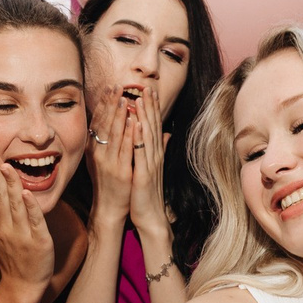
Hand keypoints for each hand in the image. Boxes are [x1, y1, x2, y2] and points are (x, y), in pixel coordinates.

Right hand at [0, 155, 54, 296]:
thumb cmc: (6, 258)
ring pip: (15, 206)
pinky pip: (34, 222)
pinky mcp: (39, 241)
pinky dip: (31, 207)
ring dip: (11, 186)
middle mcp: (4, 229)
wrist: (23, 284)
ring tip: (6, 166)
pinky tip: (27, 192)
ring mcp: (21, 235)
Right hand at [85, 87, 134, 233]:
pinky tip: (133, 121)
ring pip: (113, 134)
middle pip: (103, 124)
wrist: (109, 207)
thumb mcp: (103, 160)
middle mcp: (97, 154)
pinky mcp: (120, 171)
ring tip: (123, 98)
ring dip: (118, 114)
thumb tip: (110, 124)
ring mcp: (108, 162)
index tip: (109, 89)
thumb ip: (107, 142)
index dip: (103, 105)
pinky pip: (124, 149)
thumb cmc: (108, 183)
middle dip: (109, 104)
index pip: (98, 122)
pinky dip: (128, 134)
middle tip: (115, 86)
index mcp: (93, 150)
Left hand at [126, 88, 171, 239]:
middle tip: (146, 86)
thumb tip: (166, 134)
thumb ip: (159, 149)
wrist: (150, 216)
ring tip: (141, 98)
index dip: (152, 107)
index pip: (154, 126)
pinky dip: (139, 138)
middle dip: (150, 105)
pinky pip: (141, 153)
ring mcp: (150, 164)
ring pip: (148, 136)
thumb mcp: (152, 168)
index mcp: (154, 154)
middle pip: (153, 126)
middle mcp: (154, 156)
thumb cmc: (147, 193)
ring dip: (145, 116)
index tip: (149, 90)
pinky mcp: (144, 174)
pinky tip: (136, 125)